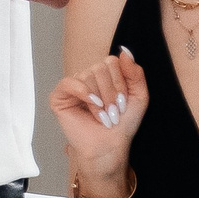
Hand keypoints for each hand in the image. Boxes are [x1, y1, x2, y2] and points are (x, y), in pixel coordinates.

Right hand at [49, 46, 146, 184]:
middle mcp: (87, 77)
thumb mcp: (138, 96)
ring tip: (103, 115)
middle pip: (100, 67)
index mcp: (104, 75)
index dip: (120, 82)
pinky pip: (69, 83)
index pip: (112, 61)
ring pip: (88, 76)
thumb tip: (124, 51)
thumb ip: (135, 73)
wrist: (109, 146)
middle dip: (112, 93)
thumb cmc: (122, 124)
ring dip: (101, 99)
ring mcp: (73, 86)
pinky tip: (92, 105)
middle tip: (113, 112)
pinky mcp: (59, 97)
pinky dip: (83, 93)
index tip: (123, 103)